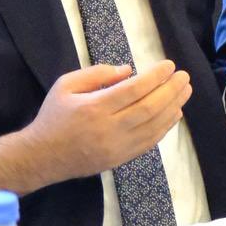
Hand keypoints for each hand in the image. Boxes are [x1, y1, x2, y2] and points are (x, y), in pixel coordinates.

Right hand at [0, 61, 190, 195]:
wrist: (41, 157)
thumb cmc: (54, 116)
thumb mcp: (66, 85)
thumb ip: (96, 73)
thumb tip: (129, 70)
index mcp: (94, 108)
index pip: (134, 90)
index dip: (156, 77)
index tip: (169, 66)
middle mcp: (108, 129)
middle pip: (149, 108)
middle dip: (171, 90)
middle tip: (184, 77)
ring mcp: (116, 147)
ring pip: (153, 126)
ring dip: (173, 107)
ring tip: (185, 91)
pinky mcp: (119, 159)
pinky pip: (149, 143)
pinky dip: (165, 127)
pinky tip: (174, 114)